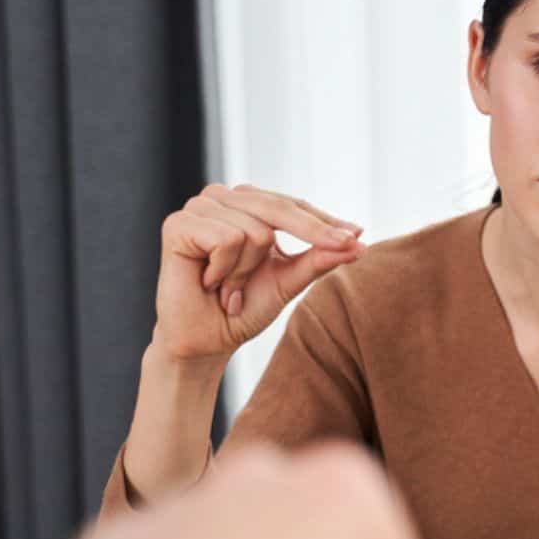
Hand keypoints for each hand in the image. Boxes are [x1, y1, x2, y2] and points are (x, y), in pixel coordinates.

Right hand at [153, 183, 364, 363]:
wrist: (206, 341)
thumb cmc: (245, 308)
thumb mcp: (290, 280)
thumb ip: (321, 258)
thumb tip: (360, 242)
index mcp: (249, 204)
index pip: (294, 205)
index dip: (325, 223)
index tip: (358, 236)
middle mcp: (224, 197)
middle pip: (279, 209)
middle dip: (298, 241)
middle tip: (302, 269)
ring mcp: (199, 207)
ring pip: (255, 231)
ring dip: (246, 273)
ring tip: (228, 289)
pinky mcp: (178, 223)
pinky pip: (227, 240)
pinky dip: (224, 271)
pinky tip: (208, 283)